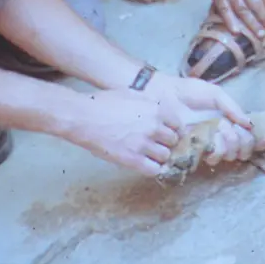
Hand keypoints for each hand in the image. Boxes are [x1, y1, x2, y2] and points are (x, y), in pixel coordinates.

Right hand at [63, 88, 185, 175]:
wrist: (85, 116)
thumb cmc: (105, 101)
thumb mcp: (133, 94)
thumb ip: (151, 103)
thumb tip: (160, 109)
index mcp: (157, 109)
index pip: (179, 125)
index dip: (174, 130)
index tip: (168, 133)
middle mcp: (155, 127)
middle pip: (173, 141)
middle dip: (167, 143)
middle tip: (157, 144)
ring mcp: (144, 144)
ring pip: (165, 156)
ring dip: (160, 156)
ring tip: (150, 154)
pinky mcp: (132, 159)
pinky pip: (154, 169)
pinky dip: (153, 168)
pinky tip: (146, 164)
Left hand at [142, 72, 264, 164]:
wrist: (164, 97)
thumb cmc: (188, 92)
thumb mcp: (215, 93)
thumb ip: (232, 107)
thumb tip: (249, 124)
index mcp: (228, 122)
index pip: (249, 136)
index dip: (260, 141)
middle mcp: (220, 136)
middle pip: (242, 148)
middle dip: (240, 141)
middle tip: (226, 128)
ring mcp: (207, 146)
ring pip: (228, 155)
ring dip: (226, 145)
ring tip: (216, 132)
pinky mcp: (193, 153)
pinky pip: (211, 159)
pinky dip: (215, 152)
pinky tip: (209, 143)